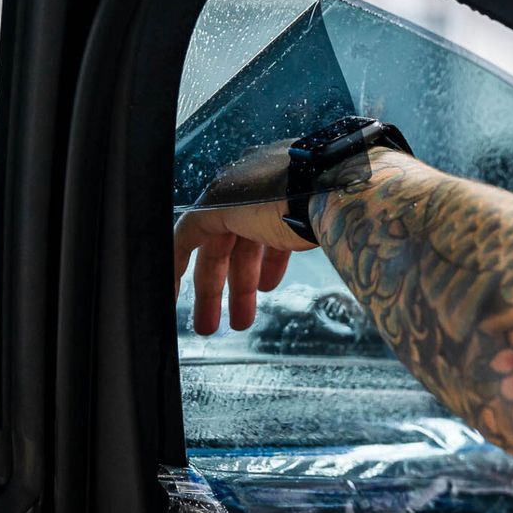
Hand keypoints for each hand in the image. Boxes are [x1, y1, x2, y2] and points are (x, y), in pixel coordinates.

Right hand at [173, 200, 315, 334]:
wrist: (340, 187)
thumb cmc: (285, 195)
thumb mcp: (227, 209)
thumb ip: (198, 227)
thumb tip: (179, 242)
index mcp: (222, 191)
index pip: (188, 235)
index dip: (175, 268)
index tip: (172, 298)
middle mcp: (245, 193)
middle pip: (219, 250)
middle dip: (212, 292)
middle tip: (208, 325)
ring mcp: (273, 203)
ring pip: (248, 251)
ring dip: (242, 286)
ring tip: (242, 319)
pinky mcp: (299, 212)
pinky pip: (275, 243)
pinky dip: (269, 265)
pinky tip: (268, 285)